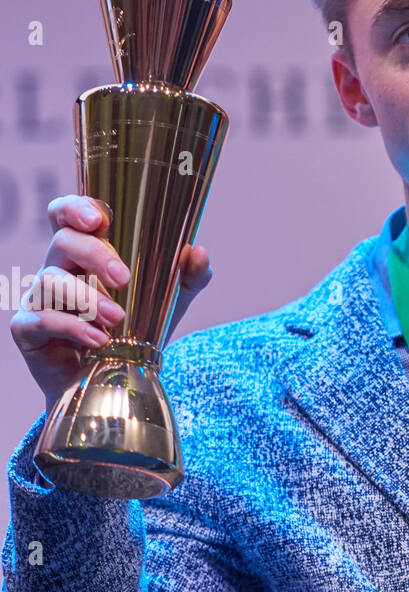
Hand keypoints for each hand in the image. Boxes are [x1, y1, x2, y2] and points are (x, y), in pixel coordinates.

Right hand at [10, 194, 211, 415]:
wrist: (113, 382)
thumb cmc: (135, 330)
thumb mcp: (169, 301)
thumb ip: (188, 276)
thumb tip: (197, 252)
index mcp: (83, 253)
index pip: (65, 216)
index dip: (74, 209)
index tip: (98, 220)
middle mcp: (56, 268)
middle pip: (62, 242)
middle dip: (93, 254)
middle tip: (124, 279)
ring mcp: (38, 297)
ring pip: (49, 280)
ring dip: (87, 298)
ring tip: (117, 318)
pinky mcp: (28, 329)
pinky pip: (42, 319)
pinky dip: (72, 328)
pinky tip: (98, 340)